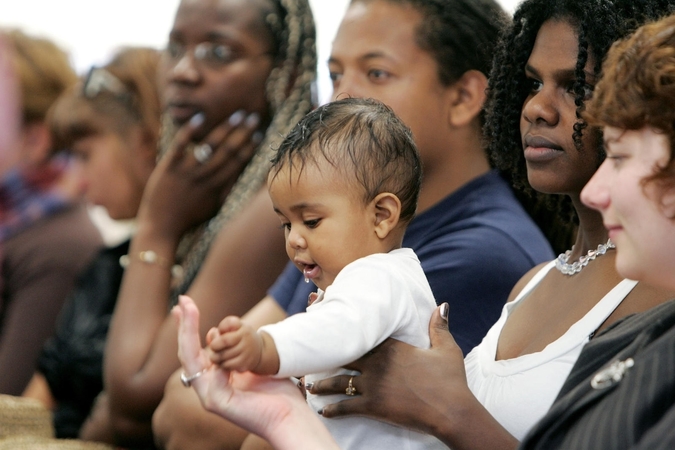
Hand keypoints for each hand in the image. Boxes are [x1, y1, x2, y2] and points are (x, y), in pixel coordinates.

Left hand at [138, 110, 262, 240]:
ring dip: (225, 129)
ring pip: (210, 146)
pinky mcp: (168, 167)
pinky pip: (181, 145)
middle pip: (228, 151)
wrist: (161, 228)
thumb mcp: (214, 208)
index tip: (259, 134)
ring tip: (238, 115)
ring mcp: (186, 172)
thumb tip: (243, 176)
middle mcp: (204, 178)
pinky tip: (201, 118)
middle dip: (243, 133)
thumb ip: (228, 191)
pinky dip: (191, 131)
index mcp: (217, 188)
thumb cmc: (189, 218)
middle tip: (253, 117)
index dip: (250, 147)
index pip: (238, 163)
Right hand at [173, 295, 337, 449]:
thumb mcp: (250, 362)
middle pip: (187, 352)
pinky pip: (210, 376)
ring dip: (192, 334)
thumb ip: (233, 350)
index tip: (184, 303)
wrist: (290, 416)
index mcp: (214, 377)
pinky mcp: (217, 403)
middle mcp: (207, 386)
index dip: (187, 326)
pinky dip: (217, 362)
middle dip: (184, 325)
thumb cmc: (276, 391)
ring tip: (196, 315)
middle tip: (183, 301)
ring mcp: (209, 396)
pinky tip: (225, 351)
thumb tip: (215, 332)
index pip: (194, 348)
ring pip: (191, 360)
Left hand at [311, 304, 467, 434]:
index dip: (346, 331)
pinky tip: (324, 411)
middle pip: (344, 356)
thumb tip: (442, 305)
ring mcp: (373, 384)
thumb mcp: (446, 348)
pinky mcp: (373, 405)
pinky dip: (333, 409)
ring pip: (339, 381)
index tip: (331, 327)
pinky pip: (346, 406)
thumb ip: (439, 326)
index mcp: (392, 347)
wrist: (451, 409)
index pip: (363, 334)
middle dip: (326, 356)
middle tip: (311, 357)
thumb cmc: (450, 379)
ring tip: (311, 386)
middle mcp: (377, 363)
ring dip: (323, 385)